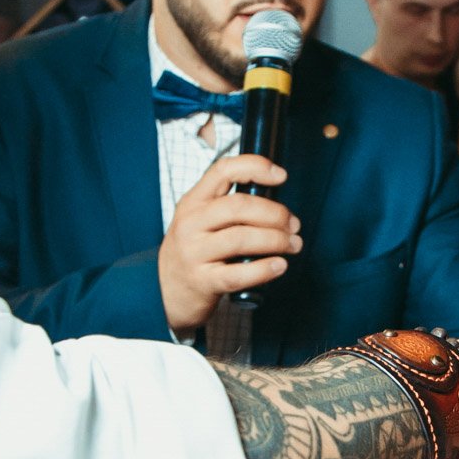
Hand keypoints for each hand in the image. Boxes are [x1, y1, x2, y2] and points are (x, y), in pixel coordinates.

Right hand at [159, 155, 301, 333]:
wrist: (164, 292)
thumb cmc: (194, 252)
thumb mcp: (199, 220)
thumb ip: (228, 207)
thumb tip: (276, 202)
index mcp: (193, 202)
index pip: (223, 170)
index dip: (255, 167)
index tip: (281, 176)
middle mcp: (191, 223)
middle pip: (239, 207)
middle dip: (275, 214)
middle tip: (293, 225)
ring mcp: (194, 253)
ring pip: (242, 238)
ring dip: (277, 240)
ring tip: (293, 245)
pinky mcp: (203, 281)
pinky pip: (239, 273)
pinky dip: (265, 269)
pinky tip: (280, 265)